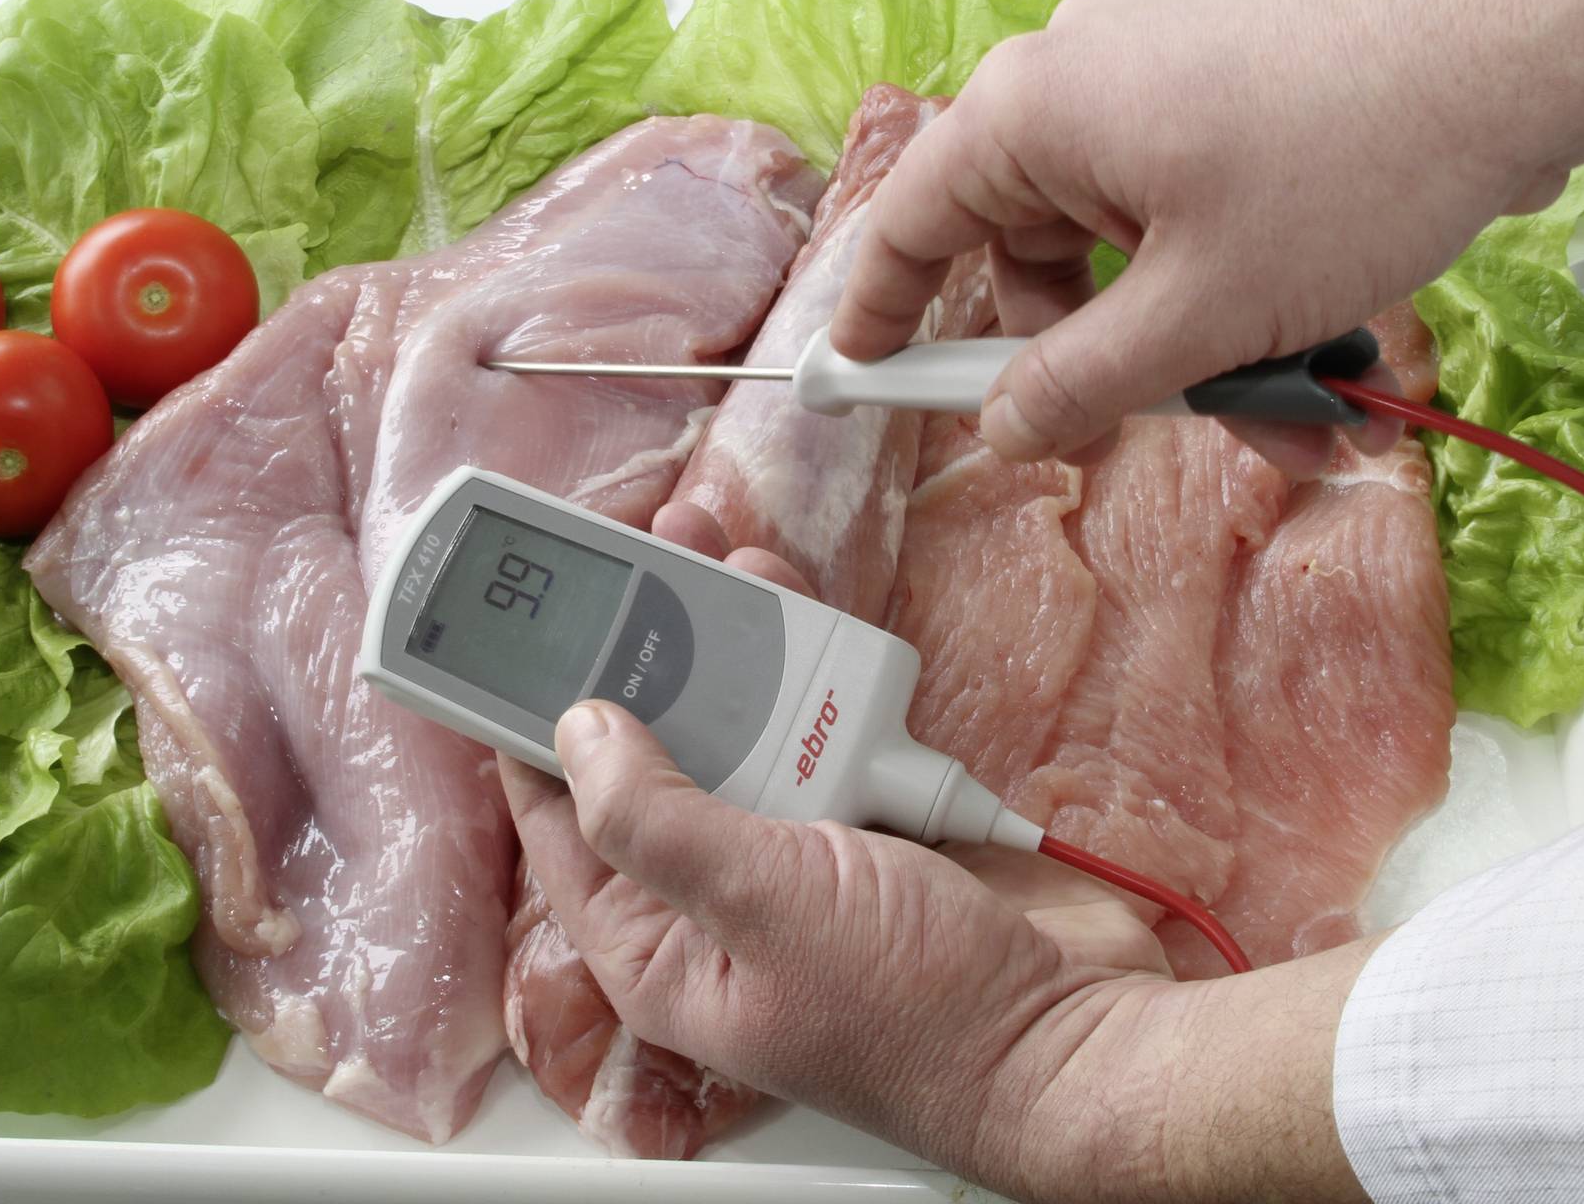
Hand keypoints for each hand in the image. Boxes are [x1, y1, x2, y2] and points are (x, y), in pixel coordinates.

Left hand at [506, 513, 1174, 1195]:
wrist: (1073, 1033)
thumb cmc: (919, 1016)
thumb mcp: (759, 906)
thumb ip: (656, 820)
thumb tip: (576, 733)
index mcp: (658, 946)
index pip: (559, 823)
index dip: (528, 729)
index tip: (510, 641)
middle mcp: (717, 894)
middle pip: (652, 752)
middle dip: (640, 653)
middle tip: (625, 563)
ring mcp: (798, 848)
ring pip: (738, 719)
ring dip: (723, 636)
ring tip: (702, 549)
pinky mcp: (869, 809)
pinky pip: (818, 714)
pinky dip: (807, 654)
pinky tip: (788, 600)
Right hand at [829, 0, 1583, 468]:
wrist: (1519, 49)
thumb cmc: (1346, 167)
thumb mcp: (1199, 312)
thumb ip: (1081, 383)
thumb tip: (1002, 430)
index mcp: (1031, 109)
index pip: (912, 220)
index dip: (883, 313)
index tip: (862, 382)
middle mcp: (1076, 75)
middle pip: (1031, 244)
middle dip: (1100, 355)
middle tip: (1153, 425)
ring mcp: (1157, 69)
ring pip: (1128, 240)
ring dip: (1190, 338)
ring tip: (1291, 408)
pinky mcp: (1229, 80)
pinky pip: (1189, 205)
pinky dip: (1232, 282)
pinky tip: (1320, 350)